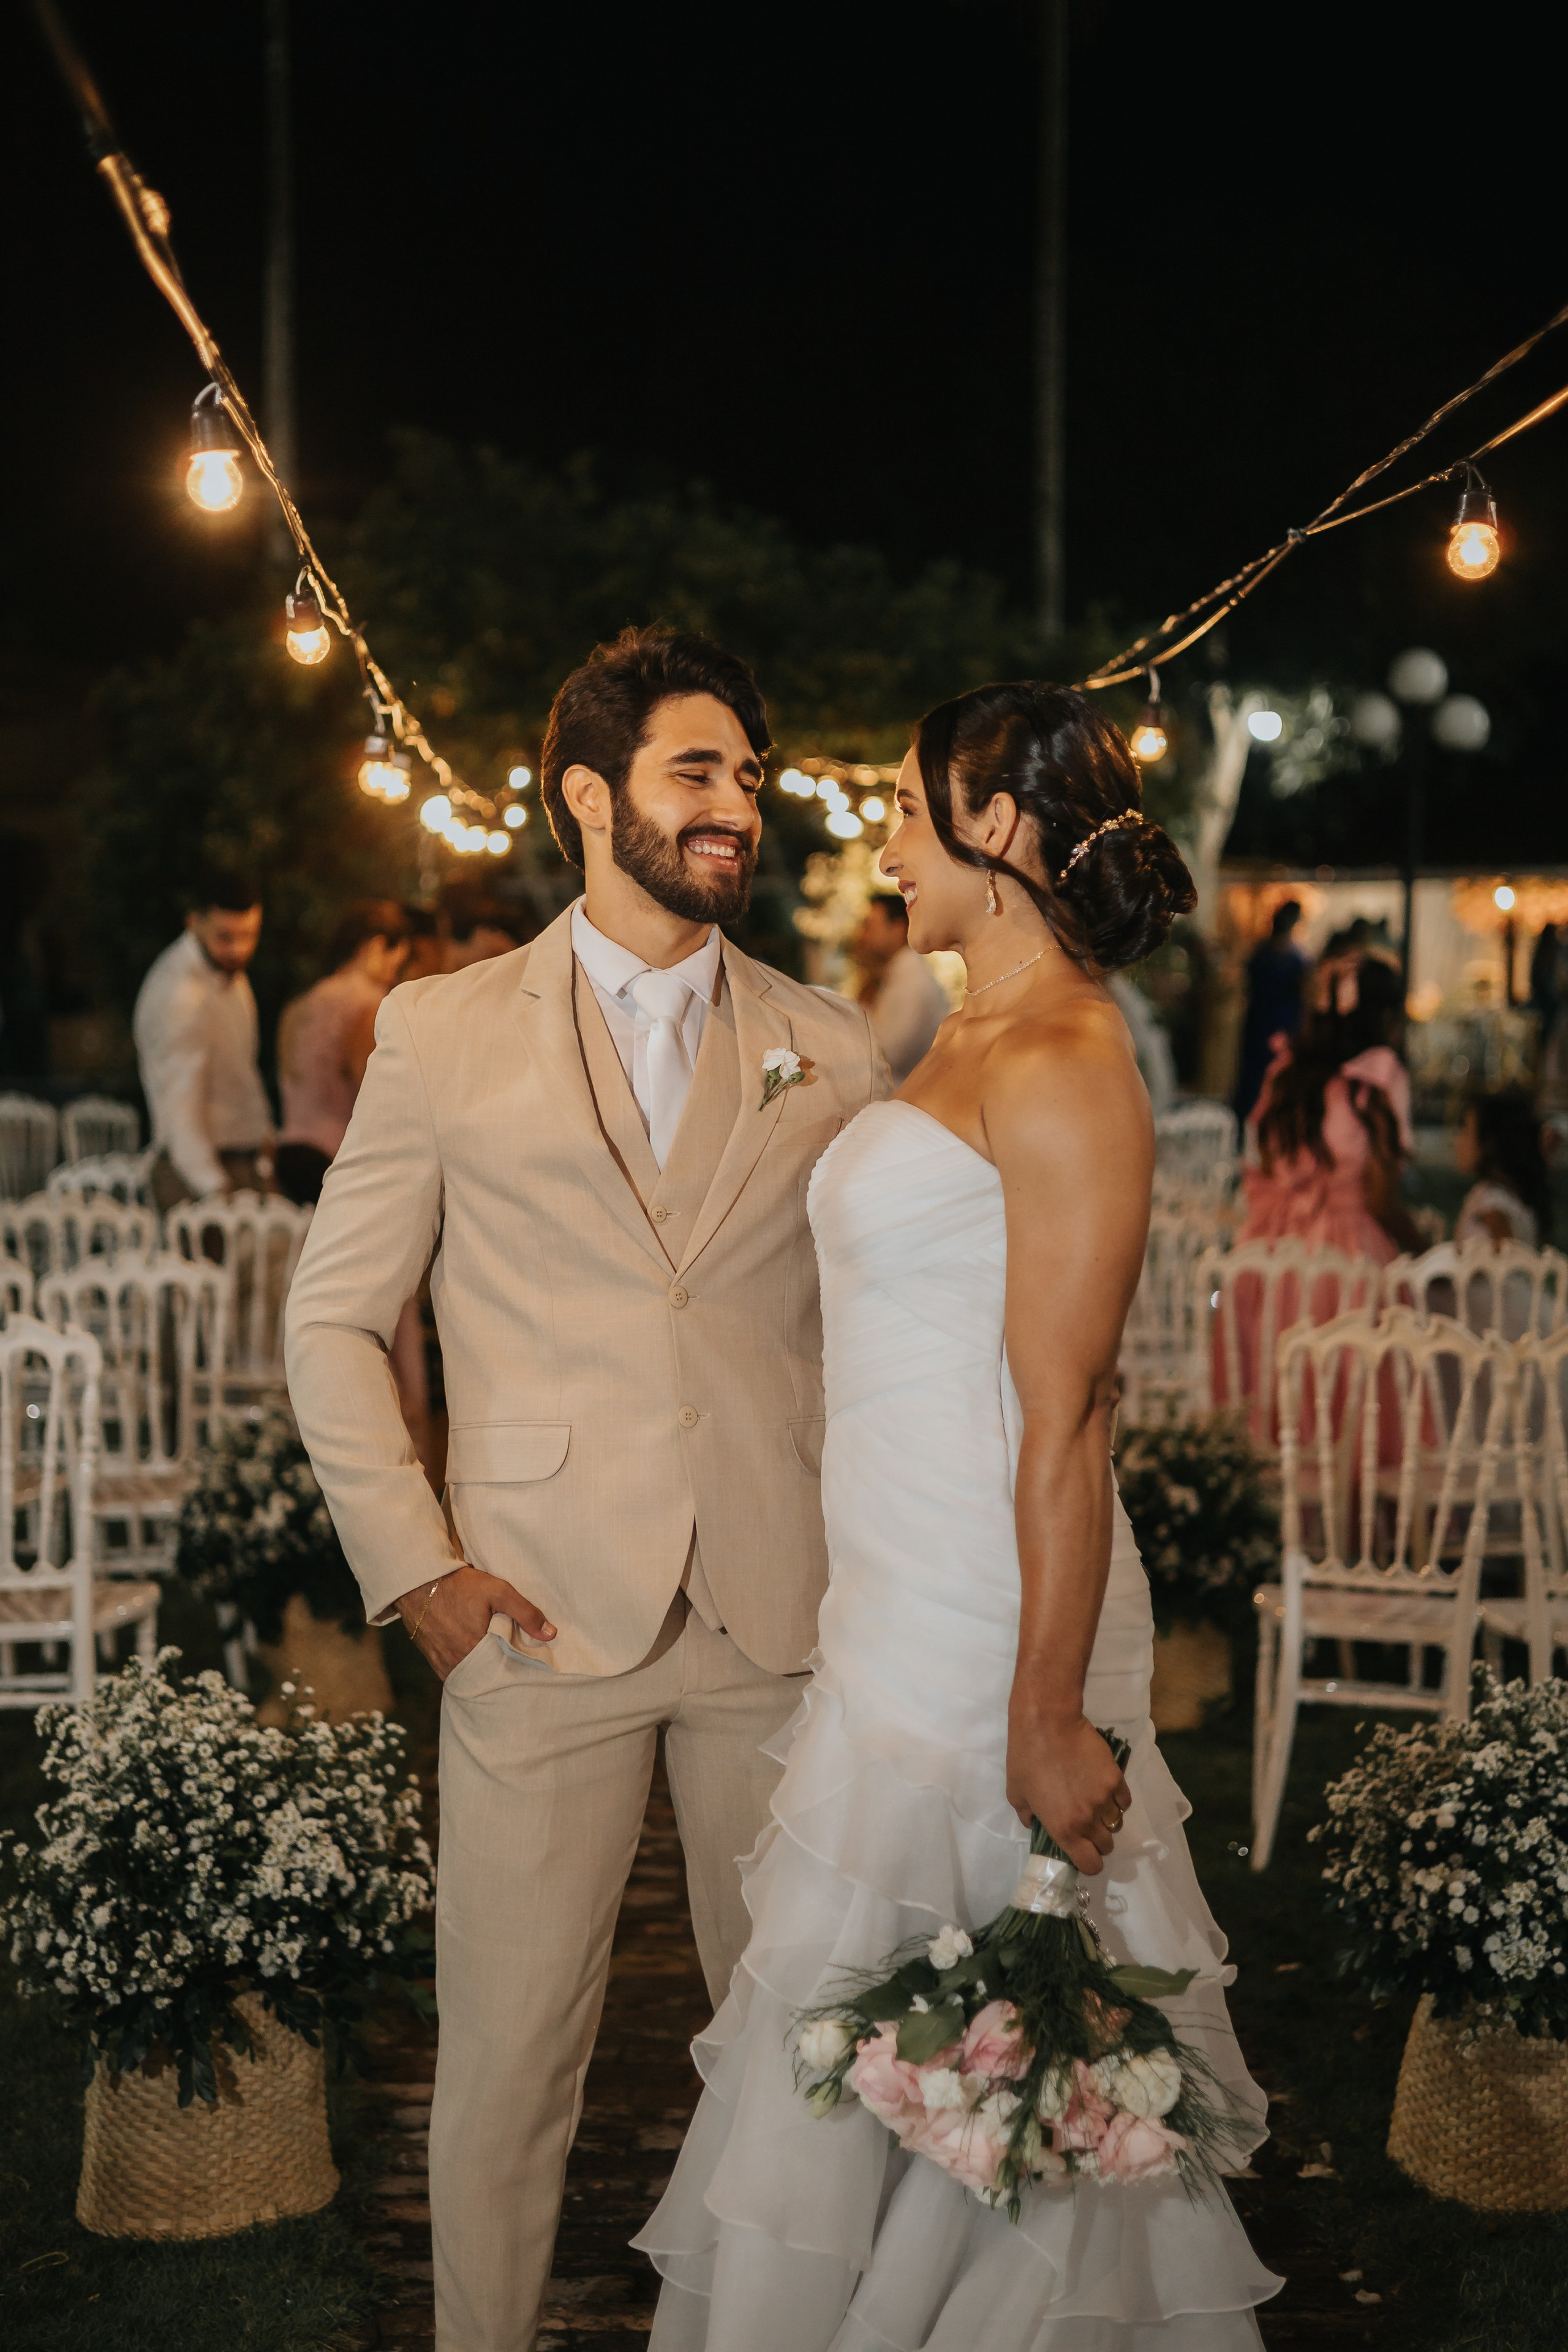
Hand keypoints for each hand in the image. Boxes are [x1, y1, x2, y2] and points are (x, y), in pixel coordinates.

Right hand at [395, 1562, 555, 1681]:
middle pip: (491, 1675)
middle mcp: (460, 1663)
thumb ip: (525, 1613)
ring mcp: (445, 1665)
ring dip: (486, 1670)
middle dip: (504, 1670)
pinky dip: (470, 1669)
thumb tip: (550, 1634)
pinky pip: (458, 1674)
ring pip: (475, 1676)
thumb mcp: (498, 1591)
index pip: (509, 1668)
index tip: (532, 1662)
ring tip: (498, 1659)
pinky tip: (479, 1659)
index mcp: (478, 1649)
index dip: (521, 1665)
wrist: (419, 1583)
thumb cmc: (460, 1586)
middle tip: (516, 1661)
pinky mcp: (436, 1663)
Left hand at [1005, 1706, 1130, 1876]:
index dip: (1089, 1863)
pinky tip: (1105, 1789)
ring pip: (1117, 1823)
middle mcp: (1088, 1820)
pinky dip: (1117, 1800)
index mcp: (1064, 1829)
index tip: (1083, 1853)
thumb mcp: (1016, 1793)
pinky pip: (1124, 1801)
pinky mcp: (1116, 1778)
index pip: (1090, 1864)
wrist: (1048, 1724)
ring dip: (1107, 1820)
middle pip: (1106, 1846)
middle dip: (1097, 1840)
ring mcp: (1105, 1799)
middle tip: (1086, 1825)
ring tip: (1096, 1805)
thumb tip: (1036, 1824)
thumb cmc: (1026, 1757)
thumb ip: (1027, 1816)